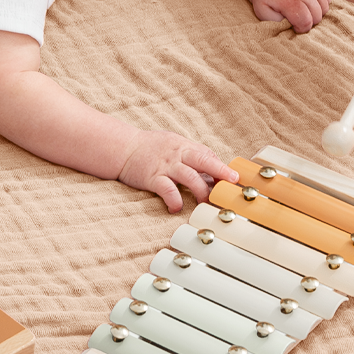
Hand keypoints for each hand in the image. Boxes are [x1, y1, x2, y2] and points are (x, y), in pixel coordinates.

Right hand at [114, 129, 235, 214]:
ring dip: (200, 190)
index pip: (207, 155)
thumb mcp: (172, 144)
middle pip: (203, 160)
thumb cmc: (149, 148)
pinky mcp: (152, 177)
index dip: (221, 167)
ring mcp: (165, 166)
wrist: (122, 147)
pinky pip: (168, 190)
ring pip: (189, 177)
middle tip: (232, 182)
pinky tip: (176, 208)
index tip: (232, 179)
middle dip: (220, 171)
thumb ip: (190, 155)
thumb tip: (211, 171)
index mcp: (183, 146)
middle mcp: (177, 154)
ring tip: (204, 202)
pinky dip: (174, 200)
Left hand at [245, 0, 331, 32]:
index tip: (293, 25)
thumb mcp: (262, 13)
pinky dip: (320, 3)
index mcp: (291, 1)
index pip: (306, 23)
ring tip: (303, 10)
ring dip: (316, 12)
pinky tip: (309, 3)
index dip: (301, 28)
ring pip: (324, 8)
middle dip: (308, 21)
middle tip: (297, 17)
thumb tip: (290, 25)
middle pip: (317, 16)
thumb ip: (276, 23)